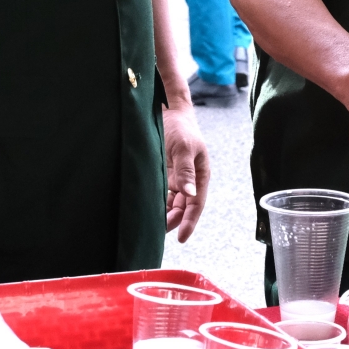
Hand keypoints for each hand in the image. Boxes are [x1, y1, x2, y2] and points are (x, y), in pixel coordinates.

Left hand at [163, 102, 210, 240]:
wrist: (167, 110)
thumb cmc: (181, 127)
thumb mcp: (184, 147)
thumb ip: (186, 171)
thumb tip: (190, 194)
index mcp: (200, 175)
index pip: (196, 204)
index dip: (190, 222)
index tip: (182, 237)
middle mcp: (189, 180)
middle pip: (183, 207)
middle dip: (174, 220)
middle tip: (160, 231)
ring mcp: (176, 178)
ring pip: (172, 204)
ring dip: (165, 214)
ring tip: (152, 225)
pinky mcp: (164, 175)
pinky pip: (162, 195)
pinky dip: (157, 204)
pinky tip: (148, 210)